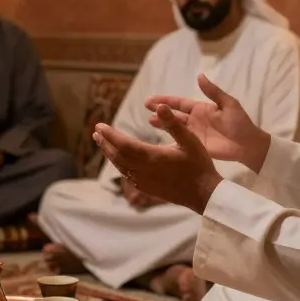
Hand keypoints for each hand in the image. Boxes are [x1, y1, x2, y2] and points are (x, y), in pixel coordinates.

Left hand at [93, 100, 222, 213]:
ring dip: (110, 154)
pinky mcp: (147, 189)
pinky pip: (128, 176)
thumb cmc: (198, 165)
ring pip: (121, 167)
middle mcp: (144, 171)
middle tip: (96, 133)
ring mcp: (144, 182)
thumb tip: (160, 105)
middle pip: (118, 156)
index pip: (124, 144)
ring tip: (102, 144)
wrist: (204, 195)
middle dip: (106, 143)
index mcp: (152, 157)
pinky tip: (119, 161)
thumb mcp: (189, 140)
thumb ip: (173, 123)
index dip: (110, 135)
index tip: (99, 126)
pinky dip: (120, 166)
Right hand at [144, 74, 271, 170]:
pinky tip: (159, 140)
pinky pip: (180, 142)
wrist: (248, 145)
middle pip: (173, 114)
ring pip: (174, 127)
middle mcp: (194, 120)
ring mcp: (194, 134)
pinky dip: (169, 141)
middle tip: (146, 108)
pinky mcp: (196, 146)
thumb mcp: (228, 104)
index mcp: (201, 108)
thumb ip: (213, 92)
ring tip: (150, 121)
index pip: (179, 103)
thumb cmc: (240, 123)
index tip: (151, 99)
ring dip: (162, 124)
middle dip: (160, 111)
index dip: (166, 100)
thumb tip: (199, 76)